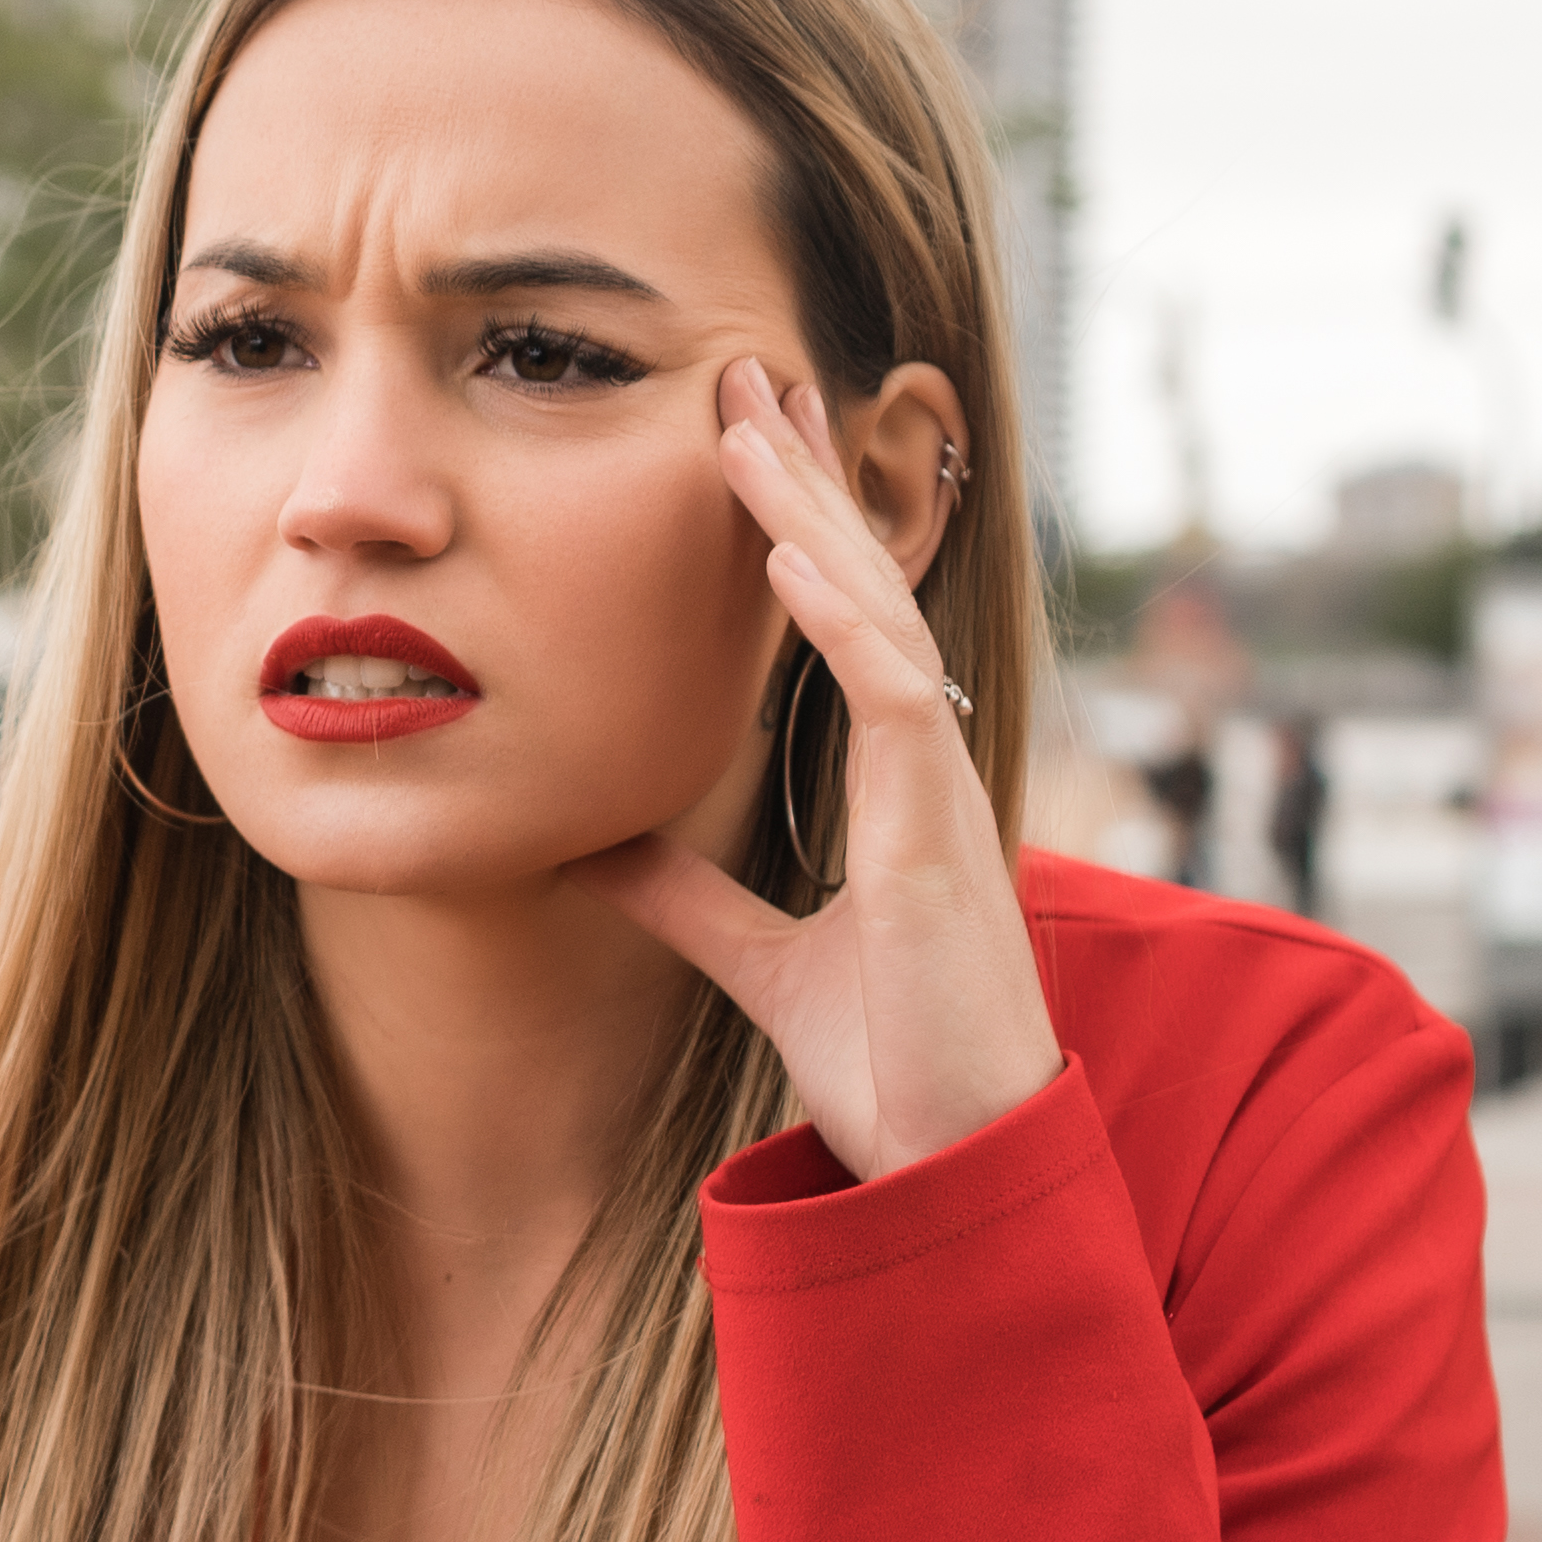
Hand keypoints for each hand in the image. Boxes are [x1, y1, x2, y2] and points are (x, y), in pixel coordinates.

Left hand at [591, 353, 1062, 1181]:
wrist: (950, 1166)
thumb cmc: (894, 1072)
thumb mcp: (763, 964)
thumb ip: (689, 903)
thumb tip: (592, 852)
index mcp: (899, 787)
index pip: (845, 623)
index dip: (798, 528)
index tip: (746, 447)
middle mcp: (931, 772)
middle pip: (867, 590)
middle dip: (809, 481)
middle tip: (749, 374)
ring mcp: (942, 798)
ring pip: (879, 620)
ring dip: (812, 520)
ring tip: (749, 426)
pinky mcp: (937, 840)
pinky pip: (895, 701)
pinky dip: (840, 627)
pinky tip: (784, 560)